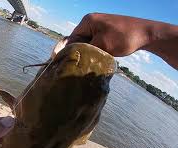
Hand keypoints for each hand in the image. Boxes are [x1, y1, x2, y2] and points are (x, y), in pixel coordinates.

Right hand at [63, 13, 177, 68]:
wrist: (147, 34)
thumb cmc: (124, 37)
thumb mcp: (101, 45)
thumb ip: (84, 50)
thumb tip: (70, 57)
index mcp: (87, 21)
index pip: (70, 38)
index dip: (64, 52)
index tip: (58, 63)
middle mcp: (91, 23)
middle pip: (76, 41)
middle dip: (74, 53)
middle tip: (68, 68)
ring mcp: (98, 28)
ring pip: (85, 44)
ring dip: (84, 54)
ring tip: (79, 67)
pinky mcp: (105, 34)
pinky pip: (93, 44)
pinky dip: (92, 52)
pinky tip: (90, 62)